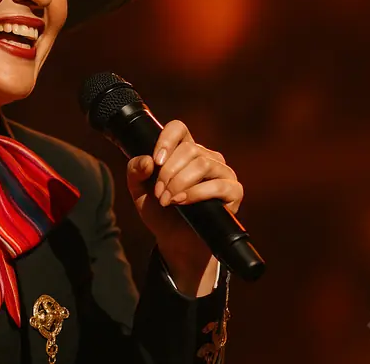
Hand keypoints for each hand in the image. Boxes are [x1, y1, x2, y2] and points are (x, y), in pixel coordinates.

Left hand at [125, 120, 242, 293]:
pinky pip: (220, 185)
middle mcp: (206, 157)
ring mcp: (223, 173)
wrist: (174, 241)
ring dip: (180, 183)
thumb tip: (148, 161)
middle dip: (168, 173)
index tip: (155, 162)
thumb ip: (135, 171)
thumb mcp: (139, 191)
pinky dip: (197, 193)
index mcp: (184, 150)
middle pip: (189, 148)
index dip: (166, 140)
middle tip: (159, 194)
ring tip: (168, 201)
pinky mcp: (234, 192)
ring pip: (202, 164)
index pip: (178, 128)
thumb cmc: (160, 212)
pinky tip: (182, 202)